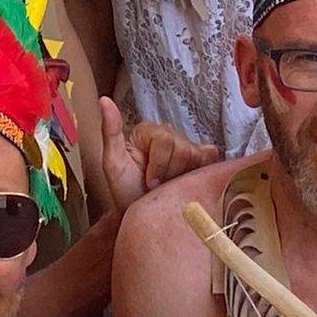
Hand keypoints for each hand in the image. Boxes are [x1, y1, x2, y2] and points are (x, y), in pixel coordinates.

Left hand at [99, 96, 217, 212]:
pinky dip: (207, 169)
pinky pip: (212, 158)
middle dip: (170, 173)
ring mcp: (187, 147)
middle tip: (159, 186)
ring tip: (170, 186)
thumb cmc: (126, 191)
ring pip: (197, 156)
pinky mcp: (200, 161)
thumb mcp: (113, 163)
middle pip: (182, 148)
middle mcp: (169, 134)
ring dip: (184, 177)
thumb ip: (110, 131)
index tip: (148, 182)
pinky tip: (193, 181)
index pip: (165, 140)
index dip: (158, 166)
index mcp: (148, 131)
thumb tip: (104, 100)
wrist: (142, 216)